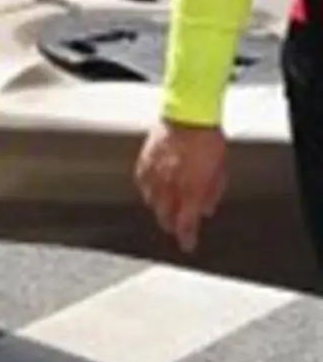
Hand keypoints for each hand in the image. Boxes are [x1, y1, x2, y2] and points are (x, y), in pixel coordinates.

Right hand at [135, 119, 228, 253]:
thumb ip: (212, 192)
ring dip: (159, 209)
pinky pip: (142, 183)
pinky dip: (146, 191)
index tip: (187, 246)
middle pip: (165, 215)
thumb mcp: (220, 170)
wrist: (188, 116)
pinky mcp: (144, 162)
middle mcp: (170, 185)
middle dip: (171, 224)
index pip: (186, 223)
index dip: (186, 237)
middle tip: (175, 228)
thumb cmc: (208, 141)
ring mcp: (155, 174)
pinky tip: (150, 192)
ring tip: (163, 210)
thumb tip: (206, 210)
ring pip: (151, 201)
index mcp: (191, 190)